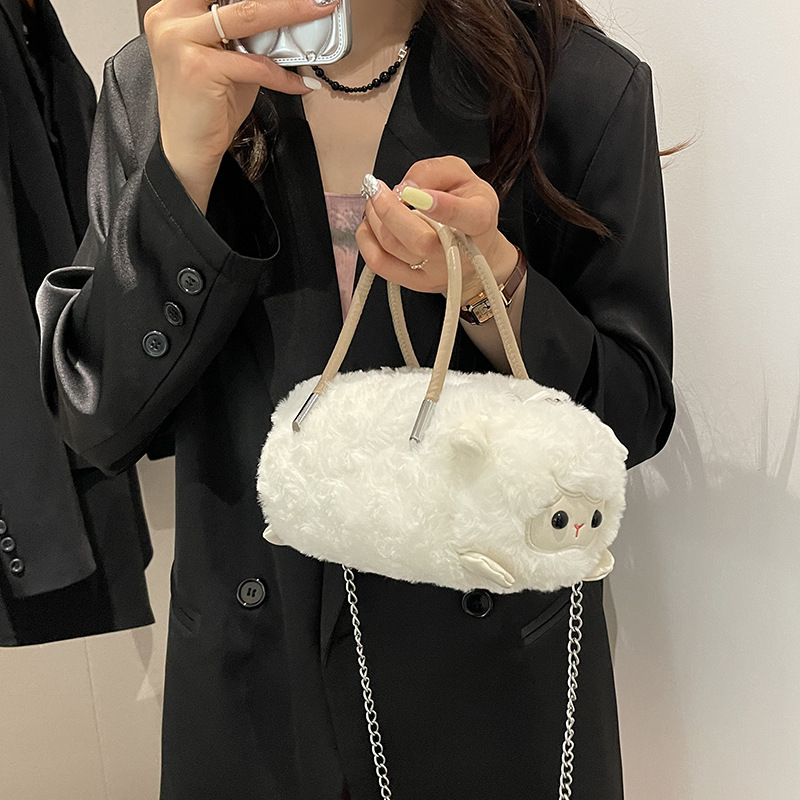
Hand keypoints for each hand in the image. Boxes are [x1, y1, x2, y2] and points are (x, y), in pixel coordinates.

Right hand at [144, 0, 337, 210]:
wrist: (187, 148)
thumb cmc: (206, 106)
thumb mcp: (224, 59)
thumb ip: (244, 36)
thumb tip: (285, 22)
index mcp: (174, 10)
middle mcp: (171, 19)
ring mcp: (181, 41)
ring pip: (248, 16)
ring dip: (289, 12)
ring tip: (315, 11)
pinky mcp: (200, 68)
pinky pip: (255, 64)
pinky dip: (282, 75)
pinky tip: (301, 83)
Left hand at [356, 156, 518, 300]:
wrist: (478, 253)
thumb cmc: (469, 209)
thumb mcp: (463, 176)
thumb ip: (436, 171)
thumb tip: (406, 186)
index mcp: (479, 220)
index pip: (463, 216)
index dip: (439, 206)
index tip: (415, 193)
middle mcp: (458, 252)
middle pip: (417, 238)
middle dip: (388, 209)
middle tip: (377, 188)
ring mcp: (435, 271)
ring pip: (393, 246)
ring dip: (374, 218)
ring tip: (376, 202)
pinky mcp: (416, 283)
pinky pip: (380, 264)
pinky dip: (366, 240)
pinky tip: (371, 225)